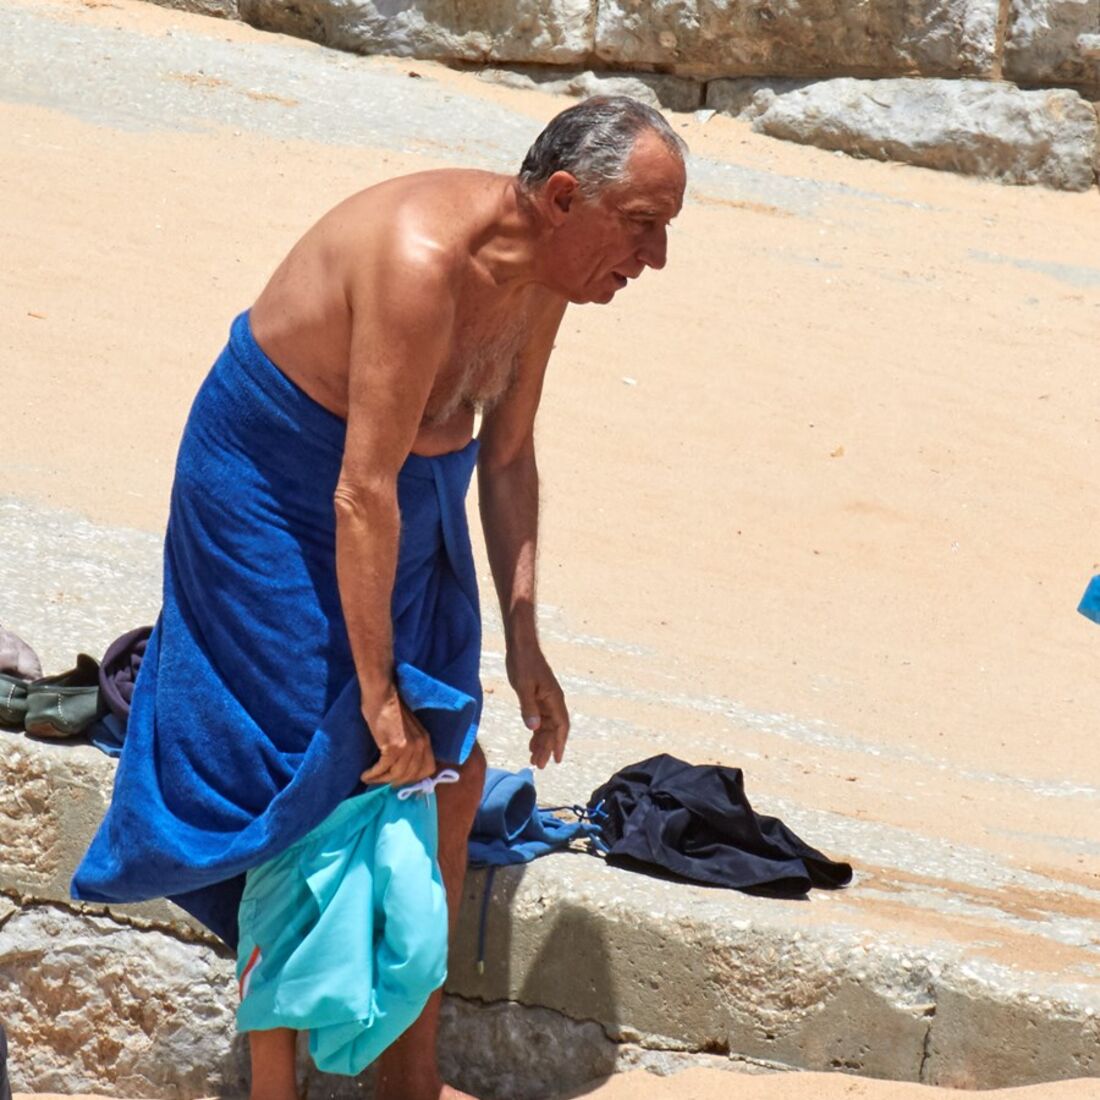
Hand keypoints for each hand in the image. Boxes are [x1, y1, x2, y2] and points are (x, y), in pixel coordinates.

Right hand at [360, 688, 435, 785]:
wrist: (382, 694)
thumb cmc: (391, 708)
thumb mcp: (409, 728)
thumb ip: (410, 744)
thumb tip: (403, 765)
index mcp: (426, 739)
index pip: (428, 769)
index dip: (414, 778)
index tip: (400, 779)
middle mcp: (420, 745)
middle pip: (410, 775)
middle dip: (396, 781)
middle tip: (382, 781)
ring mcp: (408, 747)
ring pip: (397, 775)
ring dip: (382, 780)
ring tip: (370, 778)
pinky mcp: (393, 748)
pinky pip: (383, 769)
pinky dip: (373, 775)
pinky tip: (365, 775)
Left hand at [507, 645, 568, 768]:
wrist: (521, 646)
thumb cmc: (523, 663)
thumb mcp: (523, 686)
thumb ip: (528, 707)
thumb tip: (534, 728)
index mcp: (553, 698)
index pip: (561, 726)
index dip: (559, 743)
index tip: (556, 760)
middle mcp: (553, 701)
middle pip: (553, 729)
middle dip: (547, 748)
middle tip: (539, 765)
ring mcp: (545, 699)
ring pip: (546, 726)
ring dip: (541, 742)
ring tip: (534, 758)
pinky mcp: (537, 697)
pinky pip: (539, 719)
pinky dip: (536, 731)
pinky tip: (531, 741)